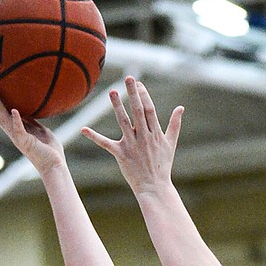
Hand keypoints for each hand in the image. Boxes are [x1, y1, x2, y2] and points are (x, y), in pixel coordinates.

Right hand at [0, 86, 65, 176]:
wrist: (55, 166)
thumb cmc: (49, 150)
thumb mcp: (39, 129)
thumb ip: (30, 121)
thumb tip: (25, 110)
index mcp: (16, 129)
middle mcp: (13, 133)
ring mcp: (18, 137)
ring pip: (4, 118)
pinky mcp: (27, 142)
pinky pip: (20, 130)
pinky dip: (17, 120)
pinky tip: (14, 110)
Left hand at [81, 77, 182, 197]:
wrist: (154, 187)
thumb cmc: (162, 166)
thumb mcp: (171, 144)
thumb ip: (175, 124)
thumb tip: (181, 108)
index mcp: (155, 133)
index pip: (149, 109)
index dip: (144, 95)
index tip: (138, 83)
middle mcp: (143, 137)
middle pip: (138, 111)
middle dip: (133, 94)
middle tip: (128, 77)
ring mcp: (132, 145)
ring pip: (123, 122)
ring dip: (118, 106)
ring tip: (112, 92)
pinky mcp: (121, 155)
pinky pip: (106, 144)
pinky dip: (95, 137)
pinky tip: (84, 130)